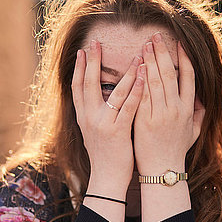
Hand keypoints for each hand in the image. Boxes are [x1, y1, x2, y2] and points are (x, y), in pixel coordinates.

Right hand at [72, 39, 143, 196]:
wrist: (107, 178)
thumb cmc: (105, 156)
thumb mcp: (93, 133)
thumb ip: (93, 115)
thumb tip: (94, 99)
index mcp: (82, 117)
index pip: (77, 87)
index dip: (78, 69)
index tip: (81, 52)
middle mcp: (89, 118)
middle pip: (88, 83)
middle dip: (92, 62)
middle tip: (96, 42)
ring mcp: (102, 124)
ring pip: (113, 92)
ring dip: (126, 71)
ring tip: (137, 55)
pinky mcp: (117, 131)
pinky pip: (128, 106)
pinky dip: (136, 89)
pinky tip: (144, 76)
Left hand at [133, 32, 205, 174]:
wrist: (163, 170)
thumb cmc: (176, 151)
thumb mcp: (193, 132)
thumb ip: (199, 113)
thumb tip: (202, 99)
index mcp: (188, 109)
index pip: (188, 78)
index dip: (184, 59)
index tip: (178, 43)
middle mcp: (176, 109)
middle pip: (170, 75)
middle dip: (162, 53)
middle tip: (155, 37)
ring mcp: (160, 114)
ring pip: (155, 81)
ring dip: (150, 61)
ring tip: (145, 45)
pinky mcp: (145, 120)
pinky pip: (142, 95)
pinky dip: (140, 80)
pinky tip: (136, 66)